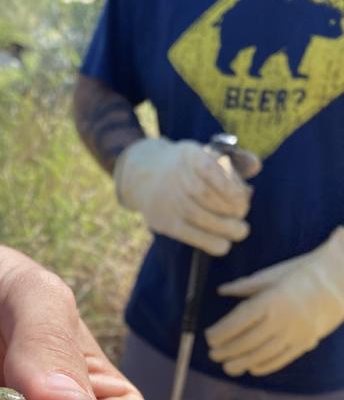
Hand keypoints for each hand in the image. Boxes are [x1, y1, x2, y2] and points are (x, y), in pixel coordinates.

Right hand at [113, 137, 260, 255]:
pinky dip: (209, 242)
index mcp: (189, 154)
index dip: (229, 184)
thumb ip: (234, 161)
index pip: (209, 168)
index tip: (244, 195)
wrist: (144, 176)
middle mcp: (174, 175)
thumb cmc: (188, 168)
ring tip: (241, 231)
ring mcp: (167, 200)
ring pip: (197, 215)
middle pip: (204, 194)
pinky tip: (224, 245)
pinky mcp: (164, 221)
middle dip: (230, 207)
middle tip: (243, 212)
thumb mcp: (206, 155)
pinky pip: (188, 234)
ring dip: (224, 226)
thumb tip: (256, 166)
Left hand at [206, 228, 343, 375]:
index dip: (221, 333)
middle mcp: (282, 319)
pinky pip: (281, 359)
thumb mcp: (273, 275)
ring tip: (227, 367)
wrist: (340, 280)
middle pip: (247, 341)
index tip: (209, 337)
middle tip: (213, 355)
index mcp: (270, 300)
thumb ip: (246, 286)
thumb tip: (222, 290)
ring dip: (241, 363)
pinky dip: (265, 366)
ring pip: (262, 354)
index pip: (238, 322)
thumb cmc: (302, 273)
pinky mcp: (305, 342)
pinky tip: (252, 368)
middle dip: (227, 350)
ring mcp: (294, 333)